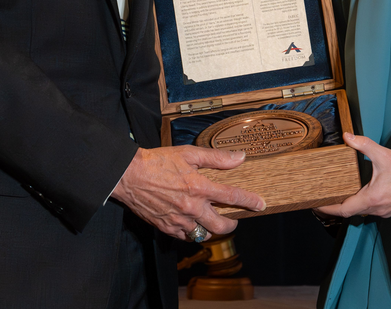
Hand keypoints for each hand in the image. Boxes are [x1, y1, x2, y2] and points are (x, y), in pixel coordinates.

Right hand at [110, 146, 265, 239]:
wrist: (129, 175)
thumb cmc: (158, 161)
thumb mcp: (189, 153)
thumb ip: (216, 158)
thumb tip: (239, 157)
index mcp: (199, 187)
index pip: (232, 197)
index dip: (250, 201)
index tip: (260, 204)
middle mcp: (191, 207)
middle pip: (221, 226)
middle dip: (231, 224)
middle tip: (233, 219)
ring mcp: (179, 220)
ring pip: (203, 235)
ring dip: (210, 229)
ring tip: (210, 220)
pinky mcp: (166, 228)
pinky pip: (186, 237)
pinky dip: (192, 232)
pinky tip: (192, 223)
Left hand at [316, 133, 390, 218]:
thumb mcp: (384, 155)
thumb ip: (364, 145)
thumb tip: (347, 136)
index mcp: (371, 199)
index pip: (343, 210)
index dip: (327, 208)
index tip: (315, 204)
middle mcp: (376, 209)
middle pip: (350, 212)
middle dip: (335, 206)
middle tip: (320, 198)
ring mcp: (383, 211)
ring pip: (360, 211)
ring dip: (348, 205)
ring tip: (335, 194)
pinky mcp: (390, 209)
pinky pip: (370, 210)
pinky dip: (360, 204)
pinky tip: (357, 193)